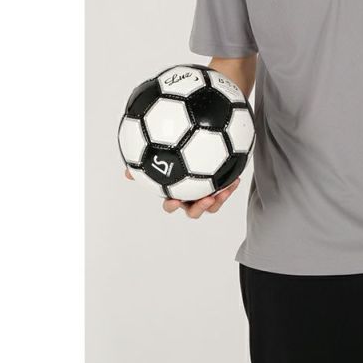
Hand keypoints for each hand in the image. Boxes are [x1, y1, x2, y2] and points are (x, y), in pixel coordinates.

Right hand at [124, 167, 241, 217]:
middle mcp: (191, 198)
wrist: (201, 151)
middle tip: (206, 198)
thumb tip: (126, 172)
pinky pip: (225, 192)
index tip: (174, 199)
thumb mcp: (160, 161)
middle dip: (199, 208)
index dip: (172, 205)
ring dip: (219, 199)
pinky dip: (230, 187)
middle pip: (194, 211)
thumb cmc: (177, 160)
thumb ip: (146, 165)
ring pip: (213, 205)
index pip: (170, 205)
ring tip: (224, 190)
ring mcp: (206, 195)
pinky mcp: (220, 190)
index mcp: (176, 194)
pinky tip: (235, 178)